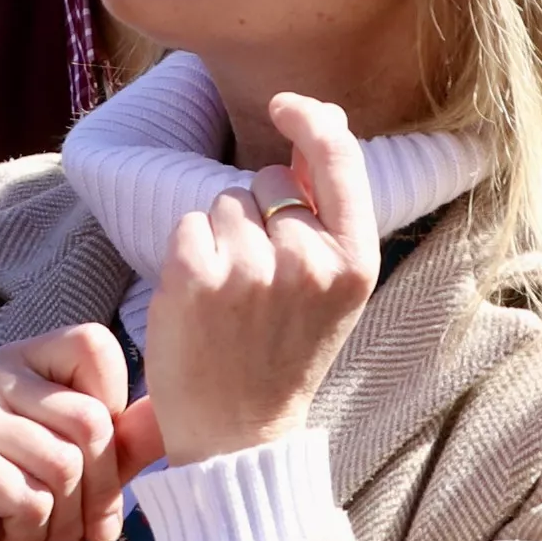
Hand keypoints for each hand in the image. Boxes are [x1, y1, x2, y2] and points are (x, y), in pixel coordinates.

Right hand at [0, 324, 146, 540]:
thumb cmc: (17, 516)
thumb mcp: (85, 475)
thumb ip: (127, 439)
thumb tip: (178, 413)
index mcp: (26, 360)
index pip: (95, 347)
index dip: (113, 416)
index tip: (95, 466)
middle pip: (90, 419)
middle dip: (100, 493)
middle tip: (85, 534)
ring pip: (63, 465)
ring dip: (65, 524)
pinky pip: (28, 499)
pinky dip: (30, 536)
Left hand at [126, 92, 377, 464]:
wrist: (239, 436)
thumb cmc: (284, 357)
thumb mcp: (332, 290)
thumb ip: (328, 215)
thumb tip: (317, 124)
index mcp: (354, 263)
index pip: (340, 158)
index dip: (312, 119)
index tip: (286, 105)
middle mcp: (308, 261)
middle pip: (267, 182)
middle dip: (257, 215)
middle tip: (259, 287)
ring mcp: (251, 269)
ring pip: (224, 201)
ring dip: (220, 237)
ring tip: (230, 300)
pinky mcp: (195, 277)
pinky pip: (187, 224)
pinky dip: (187, 254)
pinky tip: (200, 301)